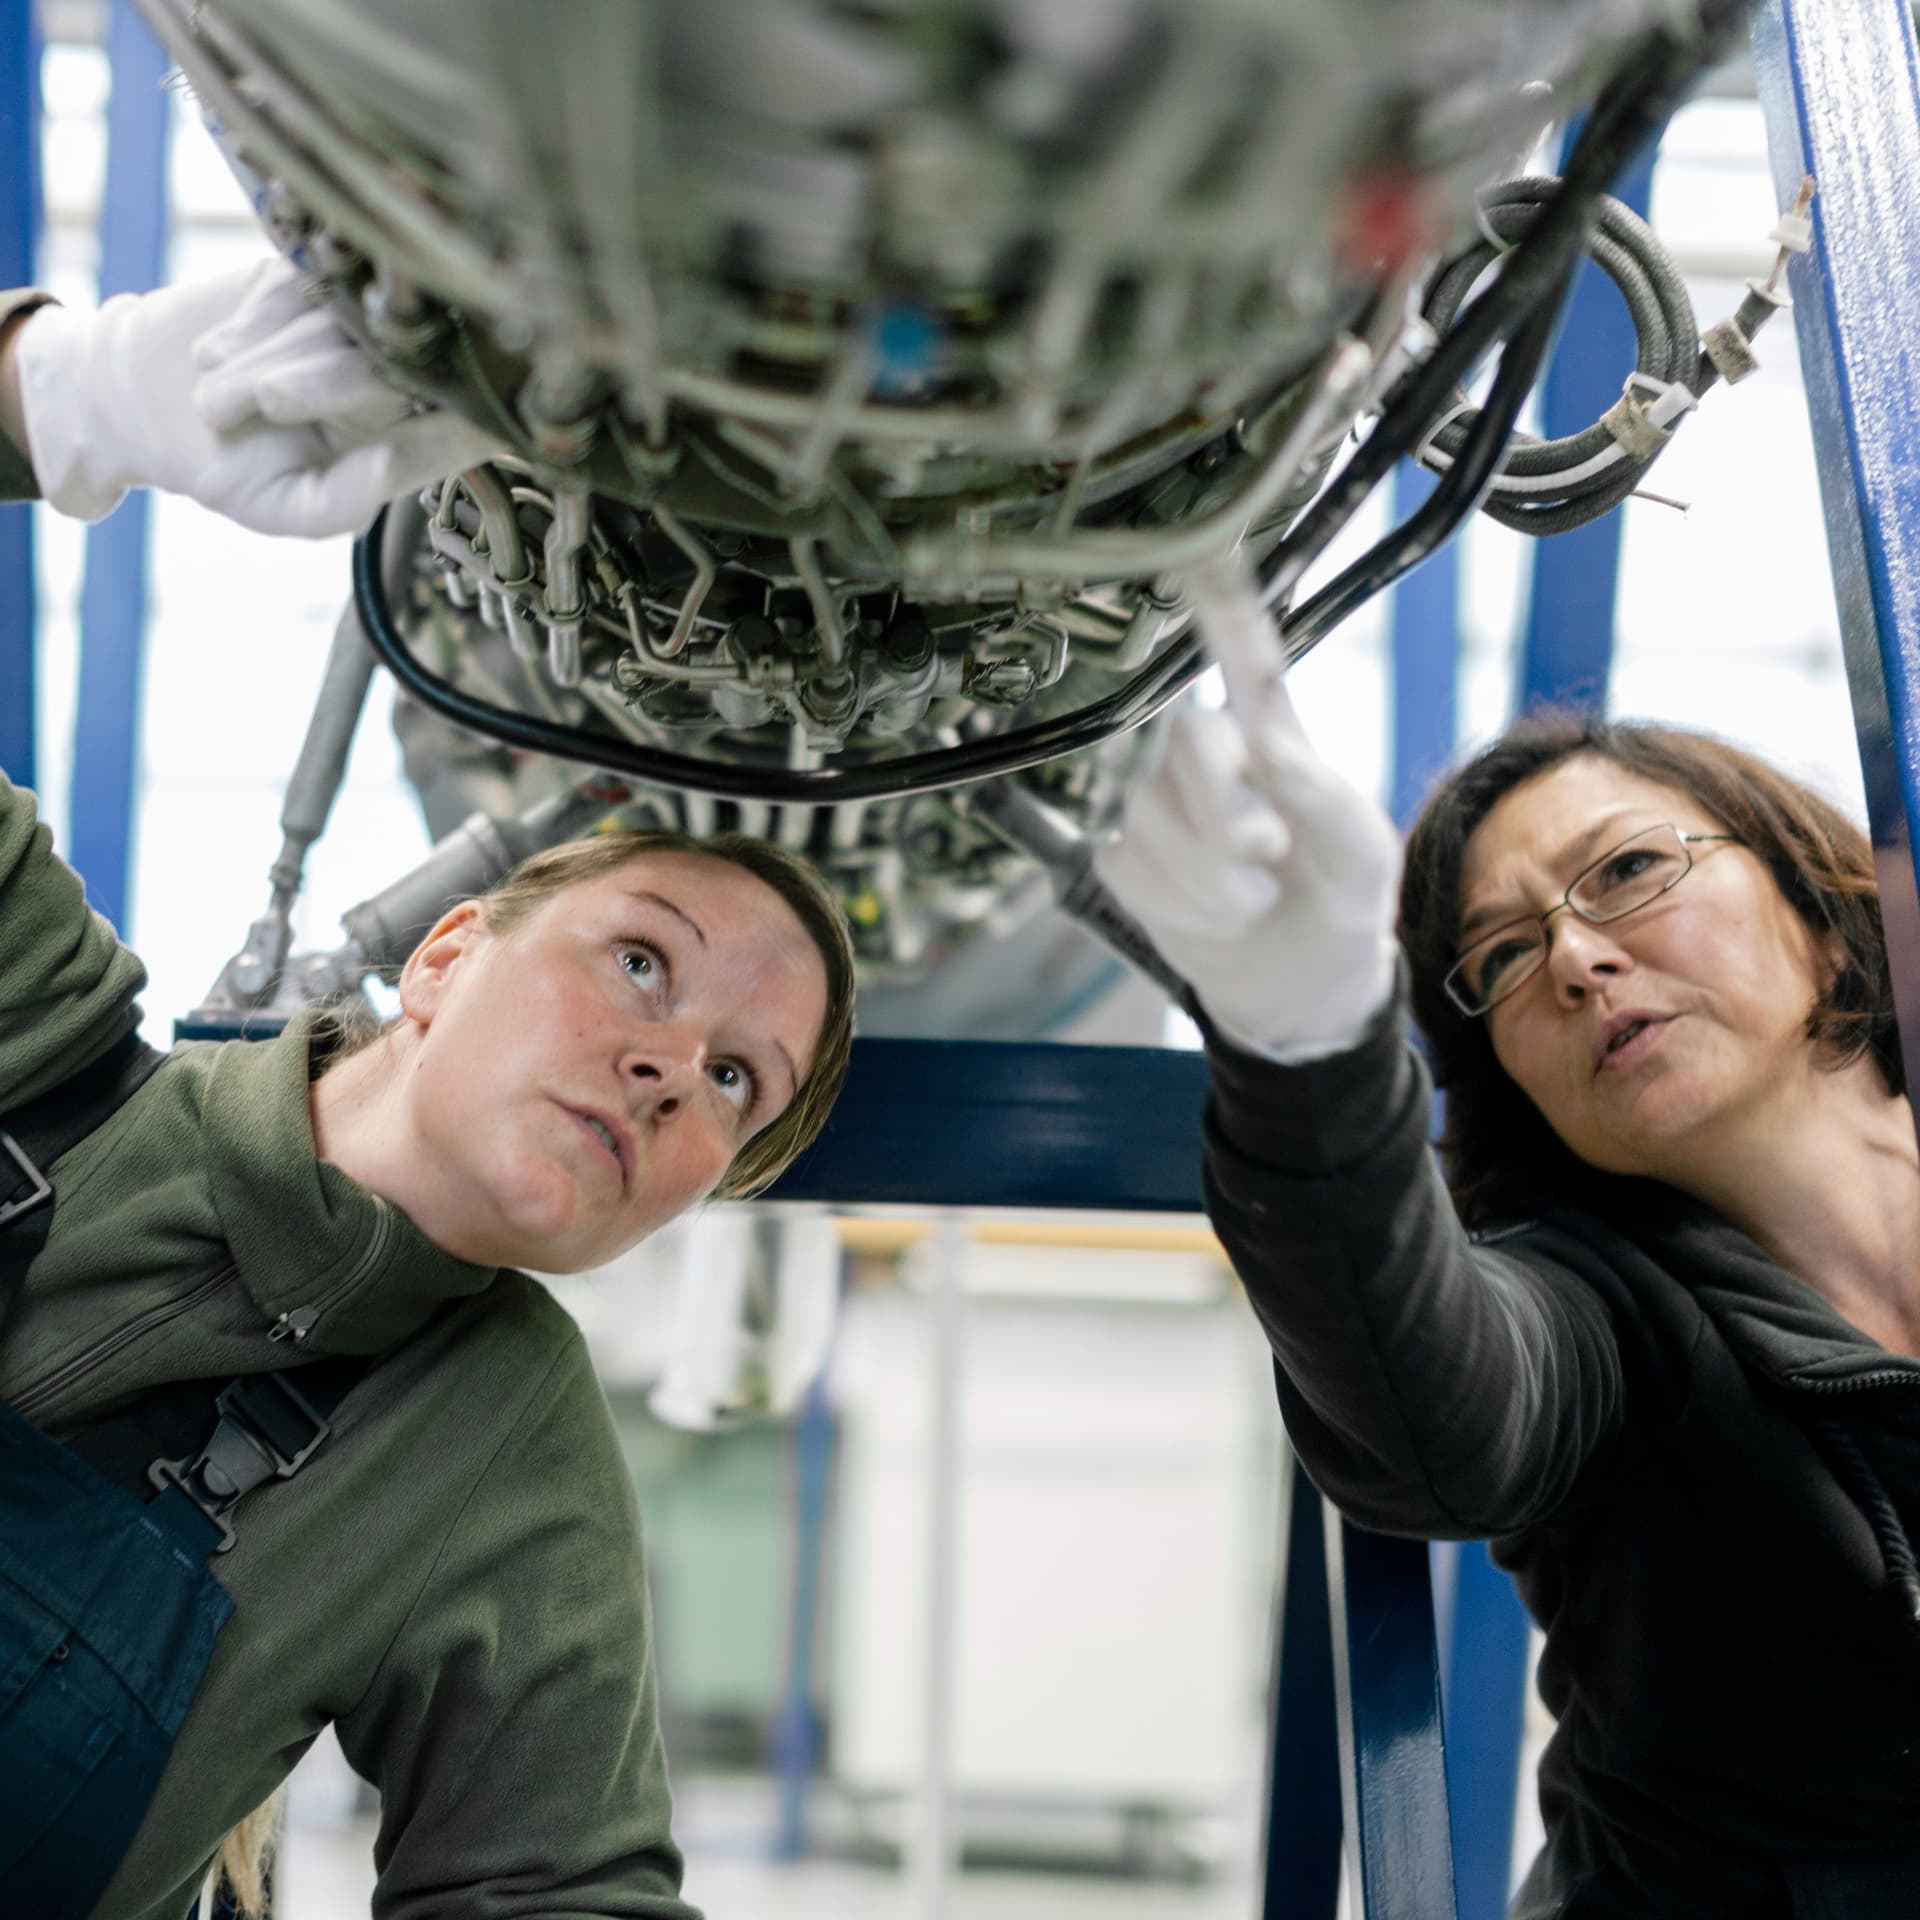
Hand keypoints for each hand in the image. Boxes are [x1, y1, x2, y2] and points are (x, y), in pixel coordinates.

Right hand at [13, 258, 503, 536]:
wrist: (155, 401)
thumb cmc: (235, 469)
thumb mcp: (284, 508)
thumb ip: (342, 502)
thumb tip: (391, 474)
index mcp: (403, 439)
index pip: (454, 428)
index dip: (464, 426)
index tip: (479, 423)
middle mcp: (391, 379)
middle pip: (383, 366)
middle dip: (312, 384)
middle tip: (251, 407)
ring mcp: (351, 323)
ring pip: (333, 323)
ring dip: (263, 357)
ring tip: (221, 397)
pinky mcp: (310, 273)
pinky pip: (295, 283)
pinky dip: (252, 320)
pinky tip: (222, 349)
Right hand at [1096, 567, 1402, 1062]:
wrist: (1298, 976)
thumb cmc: (1340, 894)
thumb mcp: (1361, 850)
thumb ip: (1320, 795)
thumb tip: (1266, 748)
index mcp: (1268, 727)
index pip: (1238, 652)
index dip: (1217, 603)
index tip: (1201, 550)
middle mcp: (1202, 749)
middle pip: (1183, 740)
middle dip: (1225, 817)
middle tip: (1268, 856)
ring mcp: (1151, 798)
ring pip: (1149, 815)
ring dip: (1211, 879)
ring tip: (1252, 898)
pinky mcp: (1118, 849)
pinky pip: (1128, 864)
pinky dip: (1180, 905)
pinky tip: (1214, 913)